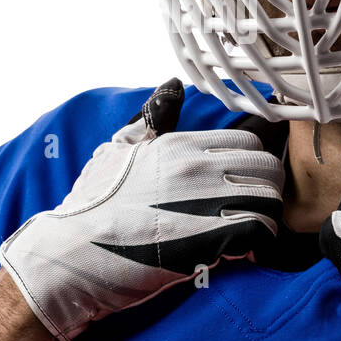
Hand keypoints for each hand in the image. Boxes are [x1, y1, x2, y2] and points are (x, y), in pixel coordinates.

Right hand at [0, 79, 282, 340]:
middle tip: (252, 210)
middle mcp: (197, 167)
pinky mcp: (208, 241)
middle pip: (268, 167)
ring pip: (271, 199)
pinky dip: (259, 241)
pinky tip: (241, 250)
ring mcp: (204, 203)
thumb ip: (153, 118)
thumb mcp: (117, 150)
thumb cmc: (92, 205)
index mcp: (179, 145)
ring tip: (248, 232)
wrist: (70, 255)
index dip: (251, 164)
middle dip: (267, 189)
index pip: (249, 140)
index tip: (242, 183)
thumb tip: (174, 85)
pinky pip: (260, 231)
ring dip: (267, 217)